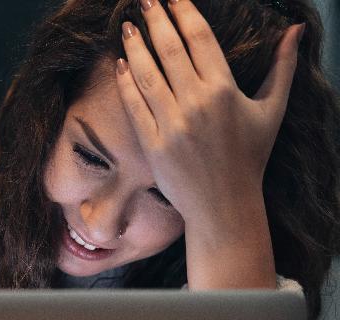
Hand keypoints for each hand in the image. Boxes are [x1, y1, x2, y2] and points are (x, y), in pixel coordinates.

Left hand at [115, 0, 304, 229]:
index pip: (199, 38)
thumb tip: (294, 29)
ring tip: (127, 26)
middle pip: (169, 50)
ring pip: (147, 74)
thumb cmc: (249, 157)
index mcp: (224, 90)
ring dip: (134, 46)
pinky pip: (134, 106)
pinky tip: (120, 64)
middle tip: (144, 0)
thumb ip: (282, 67)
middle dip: (155, 20)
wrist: (224, 204)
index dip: (183, 12)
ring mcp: (172, 124)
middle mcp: (196, 103)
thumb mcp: (271, 111)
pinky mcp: (153, 144)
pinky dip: (125, 83)